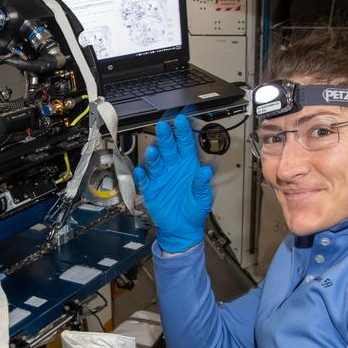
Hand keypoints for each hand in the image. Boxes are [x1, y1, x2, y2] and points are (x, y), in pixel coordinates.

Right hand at [133, 114, 213, 252]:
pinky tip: (141, 172)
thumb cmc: (194, 210)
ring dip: (154, 156)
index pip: (186, 144)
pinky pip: (144, 180)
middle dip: (166, 136)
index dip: (184, 131)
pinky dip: (141, 176)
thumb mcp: (204, 198)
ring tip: (154, 151)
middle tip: (164, 126)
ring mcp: (160, 177)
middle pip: (168, 148)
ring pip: (155, 162)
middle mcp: (173, 167)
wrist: (182, 228)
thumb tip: (207, 169)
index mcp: (188, 165)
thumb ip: (203, 183)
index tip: (182, 120)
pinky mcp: (150, 189)